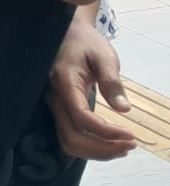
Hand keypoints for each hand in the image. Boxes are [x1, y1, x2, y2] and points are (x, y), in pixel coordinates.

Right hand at [46, 6, 134, 159]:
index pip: (81, 117)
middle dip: (102, 148)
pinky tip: (109, 142)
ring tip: (123, 147)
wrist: (67, 34)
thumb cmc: (86, 42)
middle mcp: (53, 98)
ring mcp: (53, 106)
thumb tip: (124, 109)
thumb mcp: (104, 56)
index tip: (131, 134)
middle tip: (131, 145)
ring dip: (96, 151)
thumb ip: (112, 82)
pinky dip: (90, 146)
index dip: (106, 132)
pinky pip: (69, 136)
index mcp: (64, 83)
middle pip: (71, 136)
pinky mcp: (59, 110)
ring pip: (68, 141)